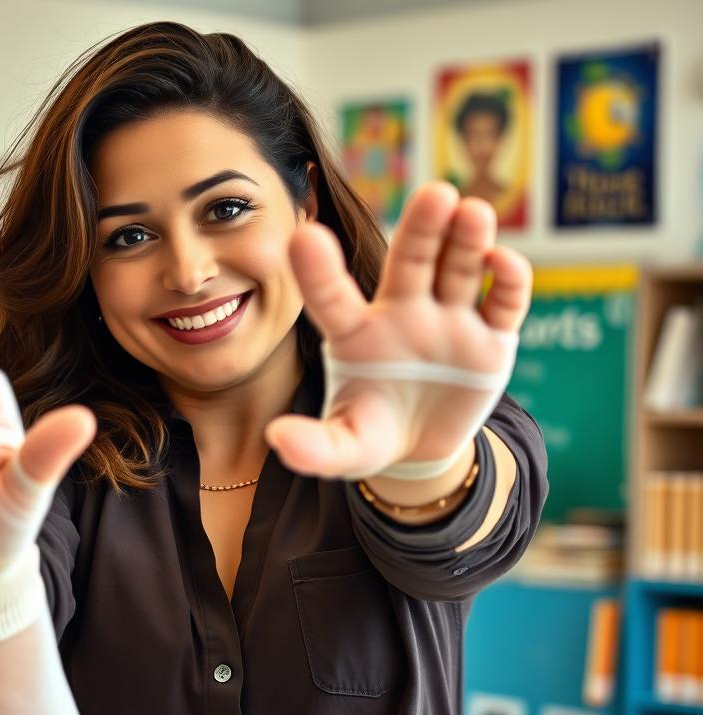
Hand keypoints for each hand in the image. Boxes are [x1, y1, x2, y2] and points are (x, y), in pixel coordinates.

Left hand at [264, 181, 530, 480]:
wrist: (421, 448)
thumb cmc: (372, 433)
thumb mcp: (343, 447)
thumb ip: (314, 447)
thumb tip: (278, 440)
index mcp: (356, 334)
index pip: (332, 297)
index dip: (318, 271)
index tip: (304, 237)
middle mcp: (402, 313)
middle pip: (410, 260)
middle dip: (423, 227)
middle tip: (436, 195)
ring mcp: (448, 320)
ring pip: (458, 268)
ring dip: (466, 240)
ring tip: (470, 213)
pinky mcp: (491, 338)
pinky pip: (503, 301)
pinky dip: (508, 280)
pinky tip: (501, 264)